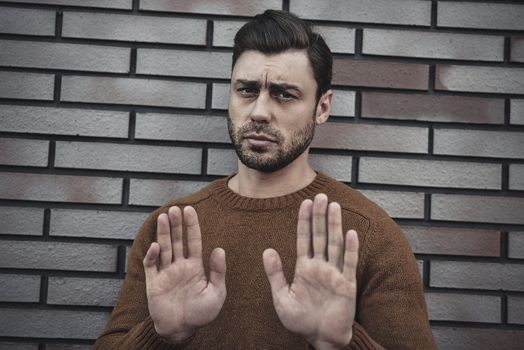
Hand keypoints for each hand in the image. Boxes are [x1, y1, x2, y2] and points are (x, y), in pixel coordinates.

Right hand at [143, 206, 226, 342]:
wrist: (181, 330)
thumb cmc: (201, 313)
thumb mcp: (216, 293)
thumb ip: (218, 272)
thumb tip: (219, 249)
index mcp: (195, 266)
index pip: (193, 241)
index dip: (191, 225)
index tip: (189, 209)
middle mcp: (179, 266)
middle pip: (177, 241)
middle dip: (176, 224)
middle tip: (174, 208)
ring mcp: (166, 273)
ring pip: (164, 248)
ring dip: (163, 233)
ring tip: (163, 216)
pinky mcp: (153, 283)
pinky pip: (151, 266)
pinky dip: (151, 256)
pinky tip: (156, 246)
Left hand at [263, 194, 358, 349]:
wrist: (319, 338)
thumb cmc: (301, 320)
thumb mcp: (281, 297)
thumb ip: (275, 274)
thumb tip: (267, 250)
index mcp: (304, 267)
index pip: (304, 238)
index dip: (304, 220)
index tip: (305, 202)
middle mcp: (320, 266)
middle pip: (320, 236)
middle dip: (320, 216)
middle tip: (321, 196)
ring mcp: (335, 274)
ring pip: (335, 244)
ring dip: (335, 225)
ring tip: (334, 206)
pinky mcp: (347, 285)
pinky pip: (349, 264)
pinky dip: (350, 249)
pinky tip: (350, 233)